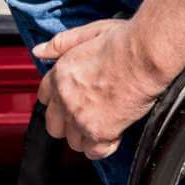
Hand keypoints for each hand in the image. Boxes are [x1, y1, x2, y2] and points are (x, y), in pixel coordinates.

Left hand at [34, 19, 171, 159]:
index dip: (58, 102)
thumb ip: (61, 43)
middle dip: (67, 124)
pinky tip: (113, 137)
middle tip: (87, 117)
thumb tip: (40, 50)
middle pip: (54, 126)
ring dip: (86, 137)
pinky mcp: (101, 131)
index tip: (69, 102)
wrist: (145, 55)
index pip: (45, 98)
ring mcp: (81, 117)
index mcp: (61, 74)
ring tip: (103, 126)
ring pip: (73, 142)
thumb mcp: (87, 32)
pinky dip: (102, 148)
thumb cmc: (123, 42)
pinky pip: (94, 152)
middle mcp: (66, 99)